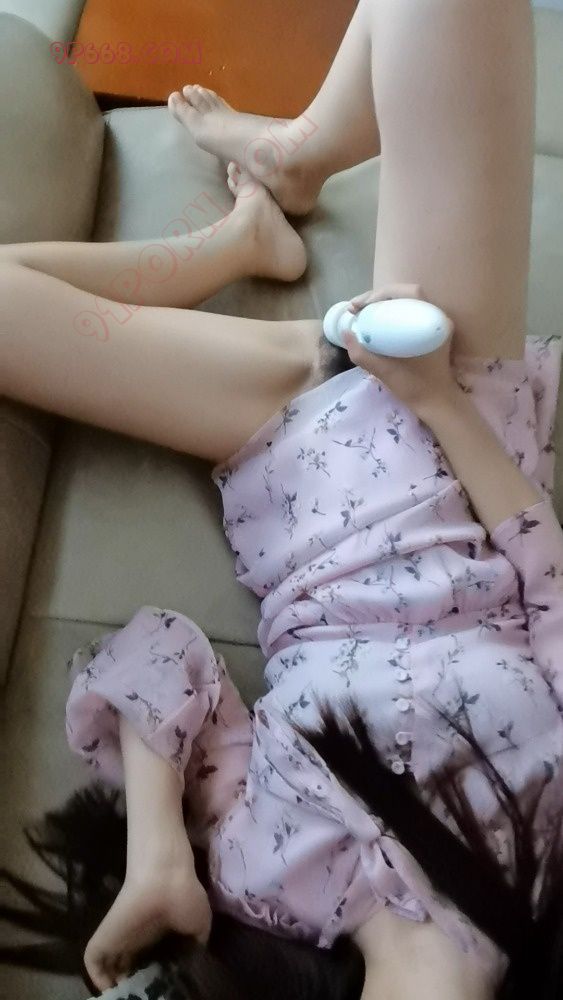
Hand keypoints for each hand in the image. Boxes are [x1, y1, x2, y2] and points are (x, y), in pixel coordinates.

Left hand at [84, 845, 211, 991]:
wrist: (167, 875)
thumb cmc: (184, 895)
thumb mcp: (200, 926)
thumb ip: (195, 949)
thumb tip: (194, 967)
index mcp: (156, 938)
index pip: (150, 966)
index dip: (153, 980)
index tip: (161, 990)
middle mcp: (136, 940)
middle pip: (128, 970)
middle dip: (134, 986)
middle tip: (144, 996)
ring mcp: (119, 939)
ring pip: (110, 970)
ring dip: (116, 985)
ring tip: (128, 996)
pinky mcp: (105, 937)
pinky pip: (94, 963)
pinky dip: (98, 978)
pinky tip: (111, 989)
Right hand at [343, 284, 457, 419]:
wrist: (436, 403)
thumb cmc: (415, 387)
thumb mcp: (384, 371)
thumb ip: (362, 354)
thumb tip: (346, 332)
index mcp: (432, 321)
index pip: (408, 293)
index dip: (381, 294)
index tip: (360, 306)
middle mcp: (438, 317)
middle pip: (406, 294)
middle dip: (378, 297)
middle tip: (357, 308)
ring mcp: (435, 324)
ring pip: (407, 302)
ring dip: (384, 303)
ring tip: (363, 311)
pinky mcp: (430, 332)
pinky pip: (409, 313)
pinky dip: (392, 312)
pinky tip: (377, 320)